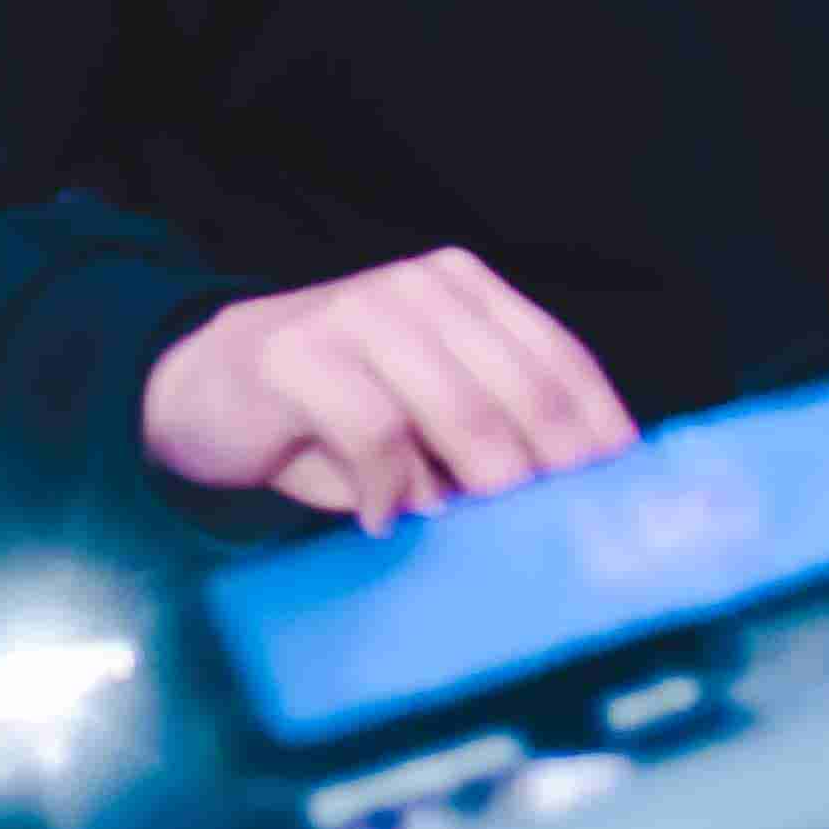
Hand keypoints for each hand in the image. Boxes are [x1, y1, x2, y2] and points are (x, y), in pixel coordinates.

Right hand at [140, 247, 639, 532]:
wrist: (203, 386)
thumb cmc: (329, 414)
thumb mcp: (420, 416)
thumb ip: (485, 437)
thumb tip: (568, 507)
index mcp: (466, 291)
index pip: (560, 359)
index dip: (600, 431)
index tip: (626, 498)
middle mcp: (422, 288)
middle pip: (523, 389)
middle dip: (552, 474)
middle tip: (562, 541)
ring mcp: (360, 311)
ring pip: (462, 410)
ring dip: (478, 488)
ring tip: (477, 539)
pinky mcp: (300, 352)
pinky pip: (376, 432)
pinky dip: (388, 489)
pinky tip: (378, 518)